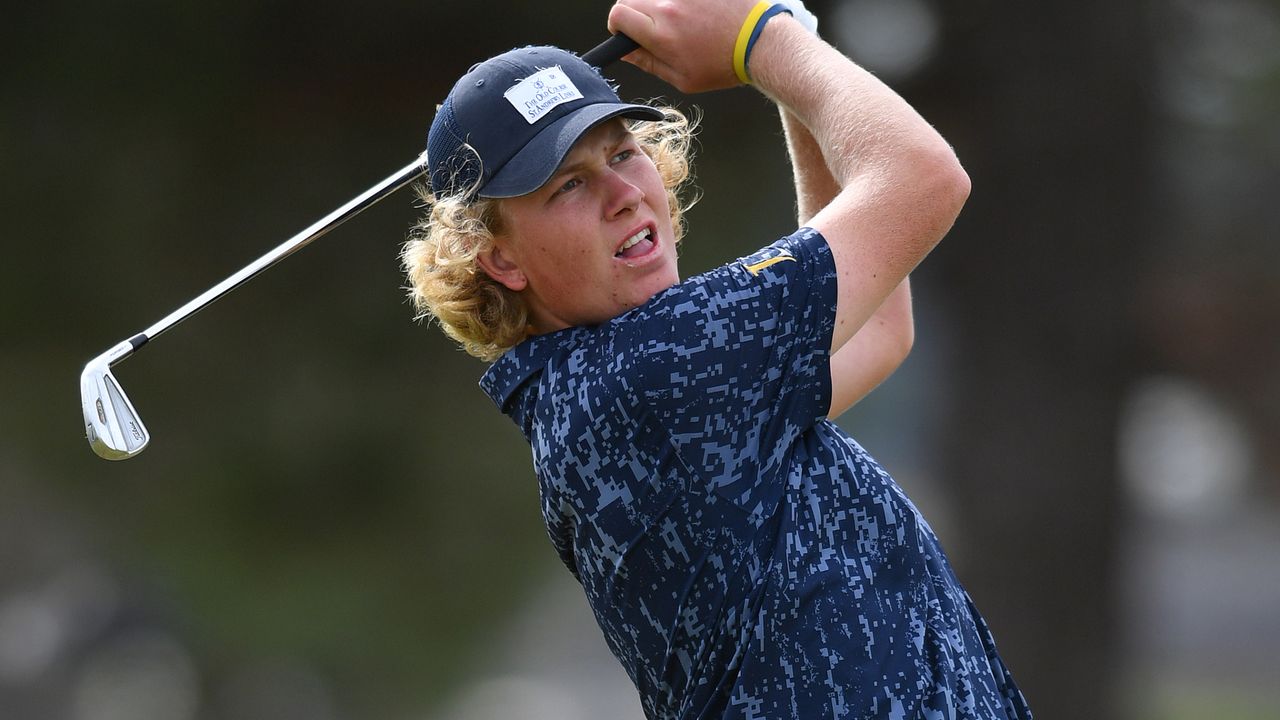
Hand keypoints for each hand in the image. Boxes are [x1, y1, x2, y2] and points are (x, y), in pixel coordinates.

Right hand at [607, 0, 759, 92]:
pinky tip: (694, 11)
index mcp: (661, 33)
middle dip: (633, 13)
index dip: (617, 26)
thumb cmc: (724, 64)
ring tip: (678, 19)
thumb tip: (626, 52)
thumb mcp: (683, 78)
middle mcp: (669, 5)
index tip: (626, 33)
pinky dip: (678, 0)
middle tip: (651, 27)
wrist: (759, 41)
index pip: (618, 16)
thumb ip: (649, 63)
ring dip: (656, 4)